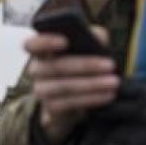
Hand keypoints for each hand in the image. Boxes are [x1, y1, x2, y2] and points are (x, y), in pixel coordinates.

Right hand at [24, 26, 119, 144]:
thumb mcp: (88, 48)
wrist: (78, 98)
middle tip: (110, 65)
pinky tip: (108, 95)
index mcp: (42, 51)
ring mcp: (42, 90)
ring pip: (64, 86)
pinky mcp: (51, 108)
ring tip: (114, 82)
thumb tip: (98, 37)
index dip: (45, 42)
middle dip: (85, 65)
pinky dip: (91, 98)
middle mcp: (37, 70)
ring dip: (92, 84)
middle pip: (55, 66)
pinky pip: (69, 103)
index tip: (65, 41)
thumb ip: (93, 37)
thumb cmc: (82, 66)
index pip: (31, 44)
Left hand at [88, 80, 145, 144]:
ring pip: (105, 130)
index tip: (104, 98)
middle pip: (104, 107)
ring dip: (104, 135)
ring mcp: (139, 134)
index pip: (116, 86)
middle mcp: (144, 111)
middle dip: (98, 113)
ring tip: (107, 138)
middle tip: (97, 120)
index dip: (106, 92)